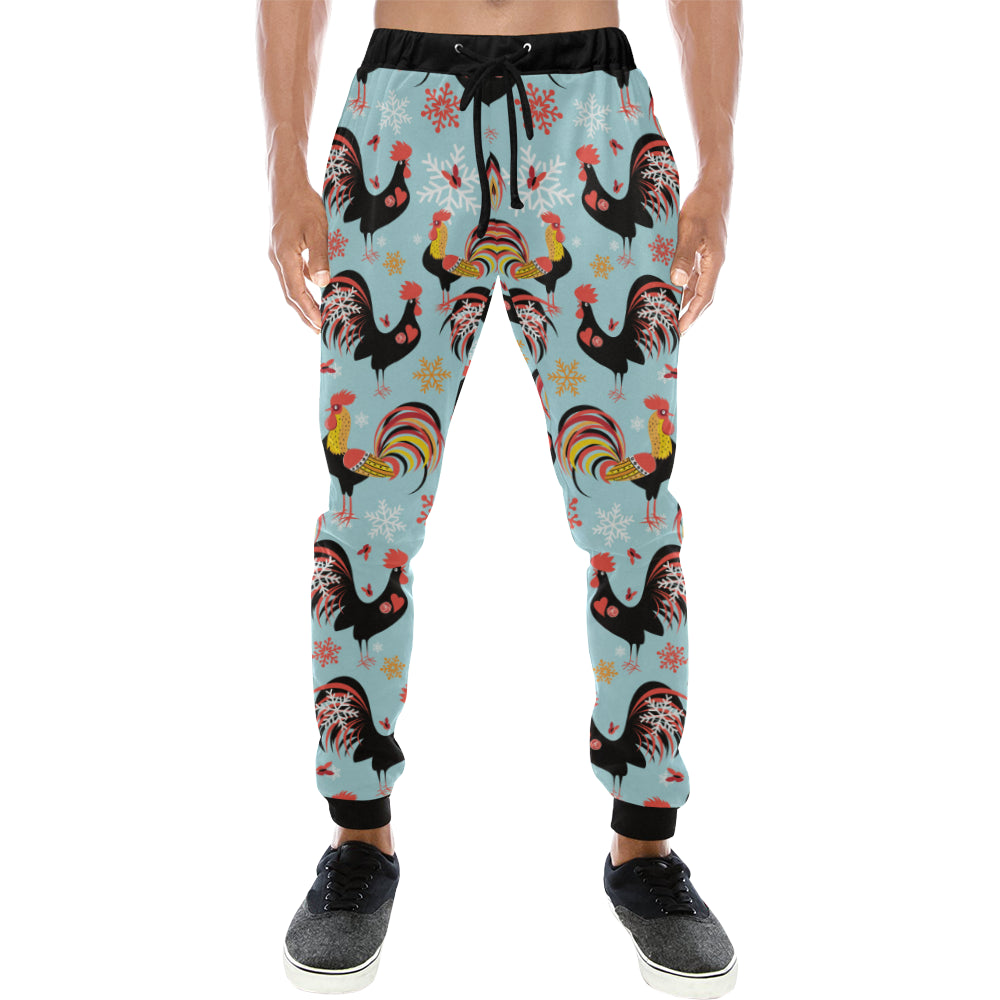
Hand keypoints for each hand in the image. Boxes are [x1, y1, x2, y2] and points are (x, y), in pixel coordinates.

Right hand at [268, 183, 330, 330]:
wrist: (285, 182)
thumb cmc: (304, 203)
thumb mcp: (318, 228)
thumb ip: (320, 256)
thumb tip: (321, 284)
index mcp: (284, 256)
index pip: (297, 293)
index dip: (309, 312)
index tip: (321, 326)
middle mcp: (277, 258)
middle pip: (290, 295)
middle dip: (304, 314)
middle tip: (319, 331)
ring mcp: (278, 254)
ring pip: (290, 285)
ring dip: (303, 302)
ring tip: (317, 316)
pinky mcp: (282, 248)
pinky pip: (292, 273)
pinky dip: (302, 286)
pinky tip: (315, 290)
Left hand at [670, 183, 729, 334]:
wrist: (713, 185)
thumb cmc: (702, 206)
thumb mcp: (689, 230)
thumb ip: (683, 256)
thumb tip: (678, 282)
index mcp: (714, 262)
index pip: (704, 297)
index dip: (692, 315)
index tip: (681, 330)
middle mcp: (713, 263)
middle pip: (702, 295)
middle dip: (689, 313)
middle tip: (674, 329)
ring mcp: (708, 257)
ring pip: (696, 285)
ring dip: (684, 300)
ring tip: (669, 314)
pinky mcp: (701, 249)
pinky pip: (692, 273)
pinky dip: (682, 284)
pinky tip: (669, 289)